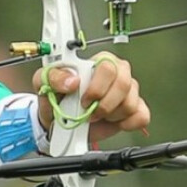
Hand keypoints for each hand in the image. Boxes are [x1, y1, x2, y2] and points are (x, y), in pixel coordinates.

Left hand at [32, 51, 149, 142]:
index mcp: (97, 62)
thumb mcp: (44, 82)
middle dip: (105, 105)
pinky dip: (127, 124)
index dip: (97, 87)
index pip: (108, 66)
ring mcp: (127, 92)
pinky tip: (112, 122)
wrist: (58, 122)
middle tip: (90, 112)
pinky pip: (142, 116)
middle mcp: (116, 74)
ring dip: (110, 116)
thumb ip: (55, 77)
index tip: (84, 100)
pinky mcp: (134, 109)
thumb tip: (72, 80)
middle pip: (125, 84)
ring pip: (131, 104)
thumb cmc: (55, 97)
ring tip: (96, 116)